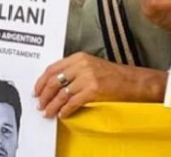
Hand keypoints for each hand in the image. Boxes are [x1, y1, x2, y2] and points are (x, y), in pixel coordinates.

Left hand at [34, 52, 165, 117]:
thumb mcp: (91, 66)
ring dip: (53, 105)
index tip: (36, 91)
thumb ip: (74, 70)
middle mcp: (81, 65)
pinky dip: (66, 110)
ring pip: (62, 93)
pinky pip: (73, 102)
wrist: (134, 81)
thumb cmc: (113, 76)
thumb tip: (54, 85)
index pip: (52, 68)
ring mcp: (88, 77)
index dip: (41, 82)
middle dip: (44, 95)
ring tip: (48, 112)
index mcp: (78, 57)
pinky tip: (63, 114)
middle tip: (40, 105)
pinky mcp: (94, 89)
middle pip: (54, 81)